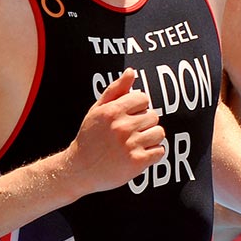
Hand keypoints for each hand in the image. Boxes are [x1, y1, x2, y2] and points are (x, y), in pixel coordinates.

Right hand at [63, 69, 164, 194]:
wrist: (80, 169)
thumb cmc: (90, 137)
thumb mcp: (97, 110)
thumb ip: (116, 89)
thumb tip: (131, 72)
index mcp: (112, 111)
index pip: (143, 98)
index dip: (137, 107)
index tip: (128, 116)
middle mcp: (122, 127)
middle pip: (153, 115)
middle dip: (144, 123)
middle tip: (130, 133)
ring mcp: (130, 145)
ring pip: (159, 133)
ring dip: (150, 138)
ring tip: (135, 143)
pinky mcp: (137, 162)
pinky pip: (160, 151)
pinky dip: (153, 153)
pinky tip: (139, 154)